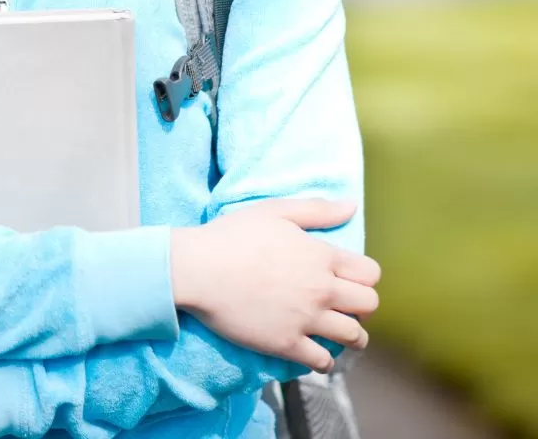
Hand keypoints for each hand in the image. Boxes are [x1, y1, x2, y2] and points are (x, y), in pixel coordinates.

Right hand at [170, 198, 380, 373]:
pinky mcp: (287, 344)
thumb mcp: (275, 211)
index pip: (370, 273)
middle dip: (362, 304)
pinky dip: (325, 359)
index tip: (350, 278)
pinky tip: (315, 350)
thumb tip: (351, 207)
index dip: (364, 275)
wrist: (199, 269)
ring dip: (352, 335)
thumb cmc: (233, 235)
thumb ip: (316, 210)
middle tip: (344, 304)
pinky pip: (323, 361)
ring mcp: (306, 320)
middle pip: (369, 305)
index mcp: (321, 256)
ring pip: (354, 337)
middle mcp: (322, 290)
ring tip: (339, 332)